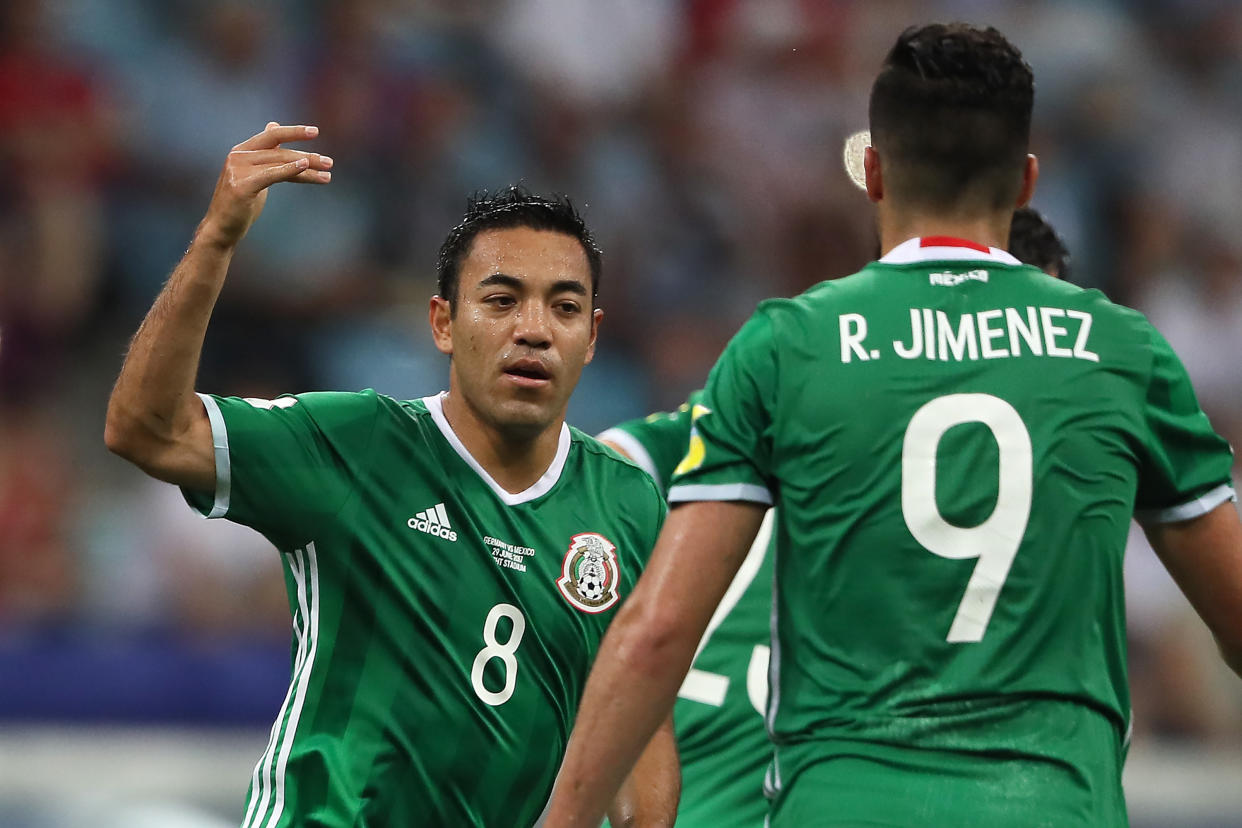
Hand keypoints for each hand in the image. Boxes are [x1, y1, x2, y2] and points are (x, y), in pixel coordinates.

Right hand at [199, 122, 332, 248]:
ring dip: (307, 168)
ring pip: (279, 164)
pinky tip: (304, 167)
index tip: (315, 131)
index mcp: (242, 150)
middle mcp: (238, 156)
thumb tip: (273, 125)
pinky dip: (289, 170)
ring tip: (328, 173)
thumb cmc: (241, 202)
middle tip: (330, 163)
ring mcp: (238, 170)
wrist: (221, 228)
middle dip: (307, 157)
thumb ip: (265, 153)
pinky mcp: (242, 186)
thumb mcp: (255, 172)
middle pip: (280, 152)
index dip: (294, 132)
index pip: (272, 136)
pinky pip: (271, 175)